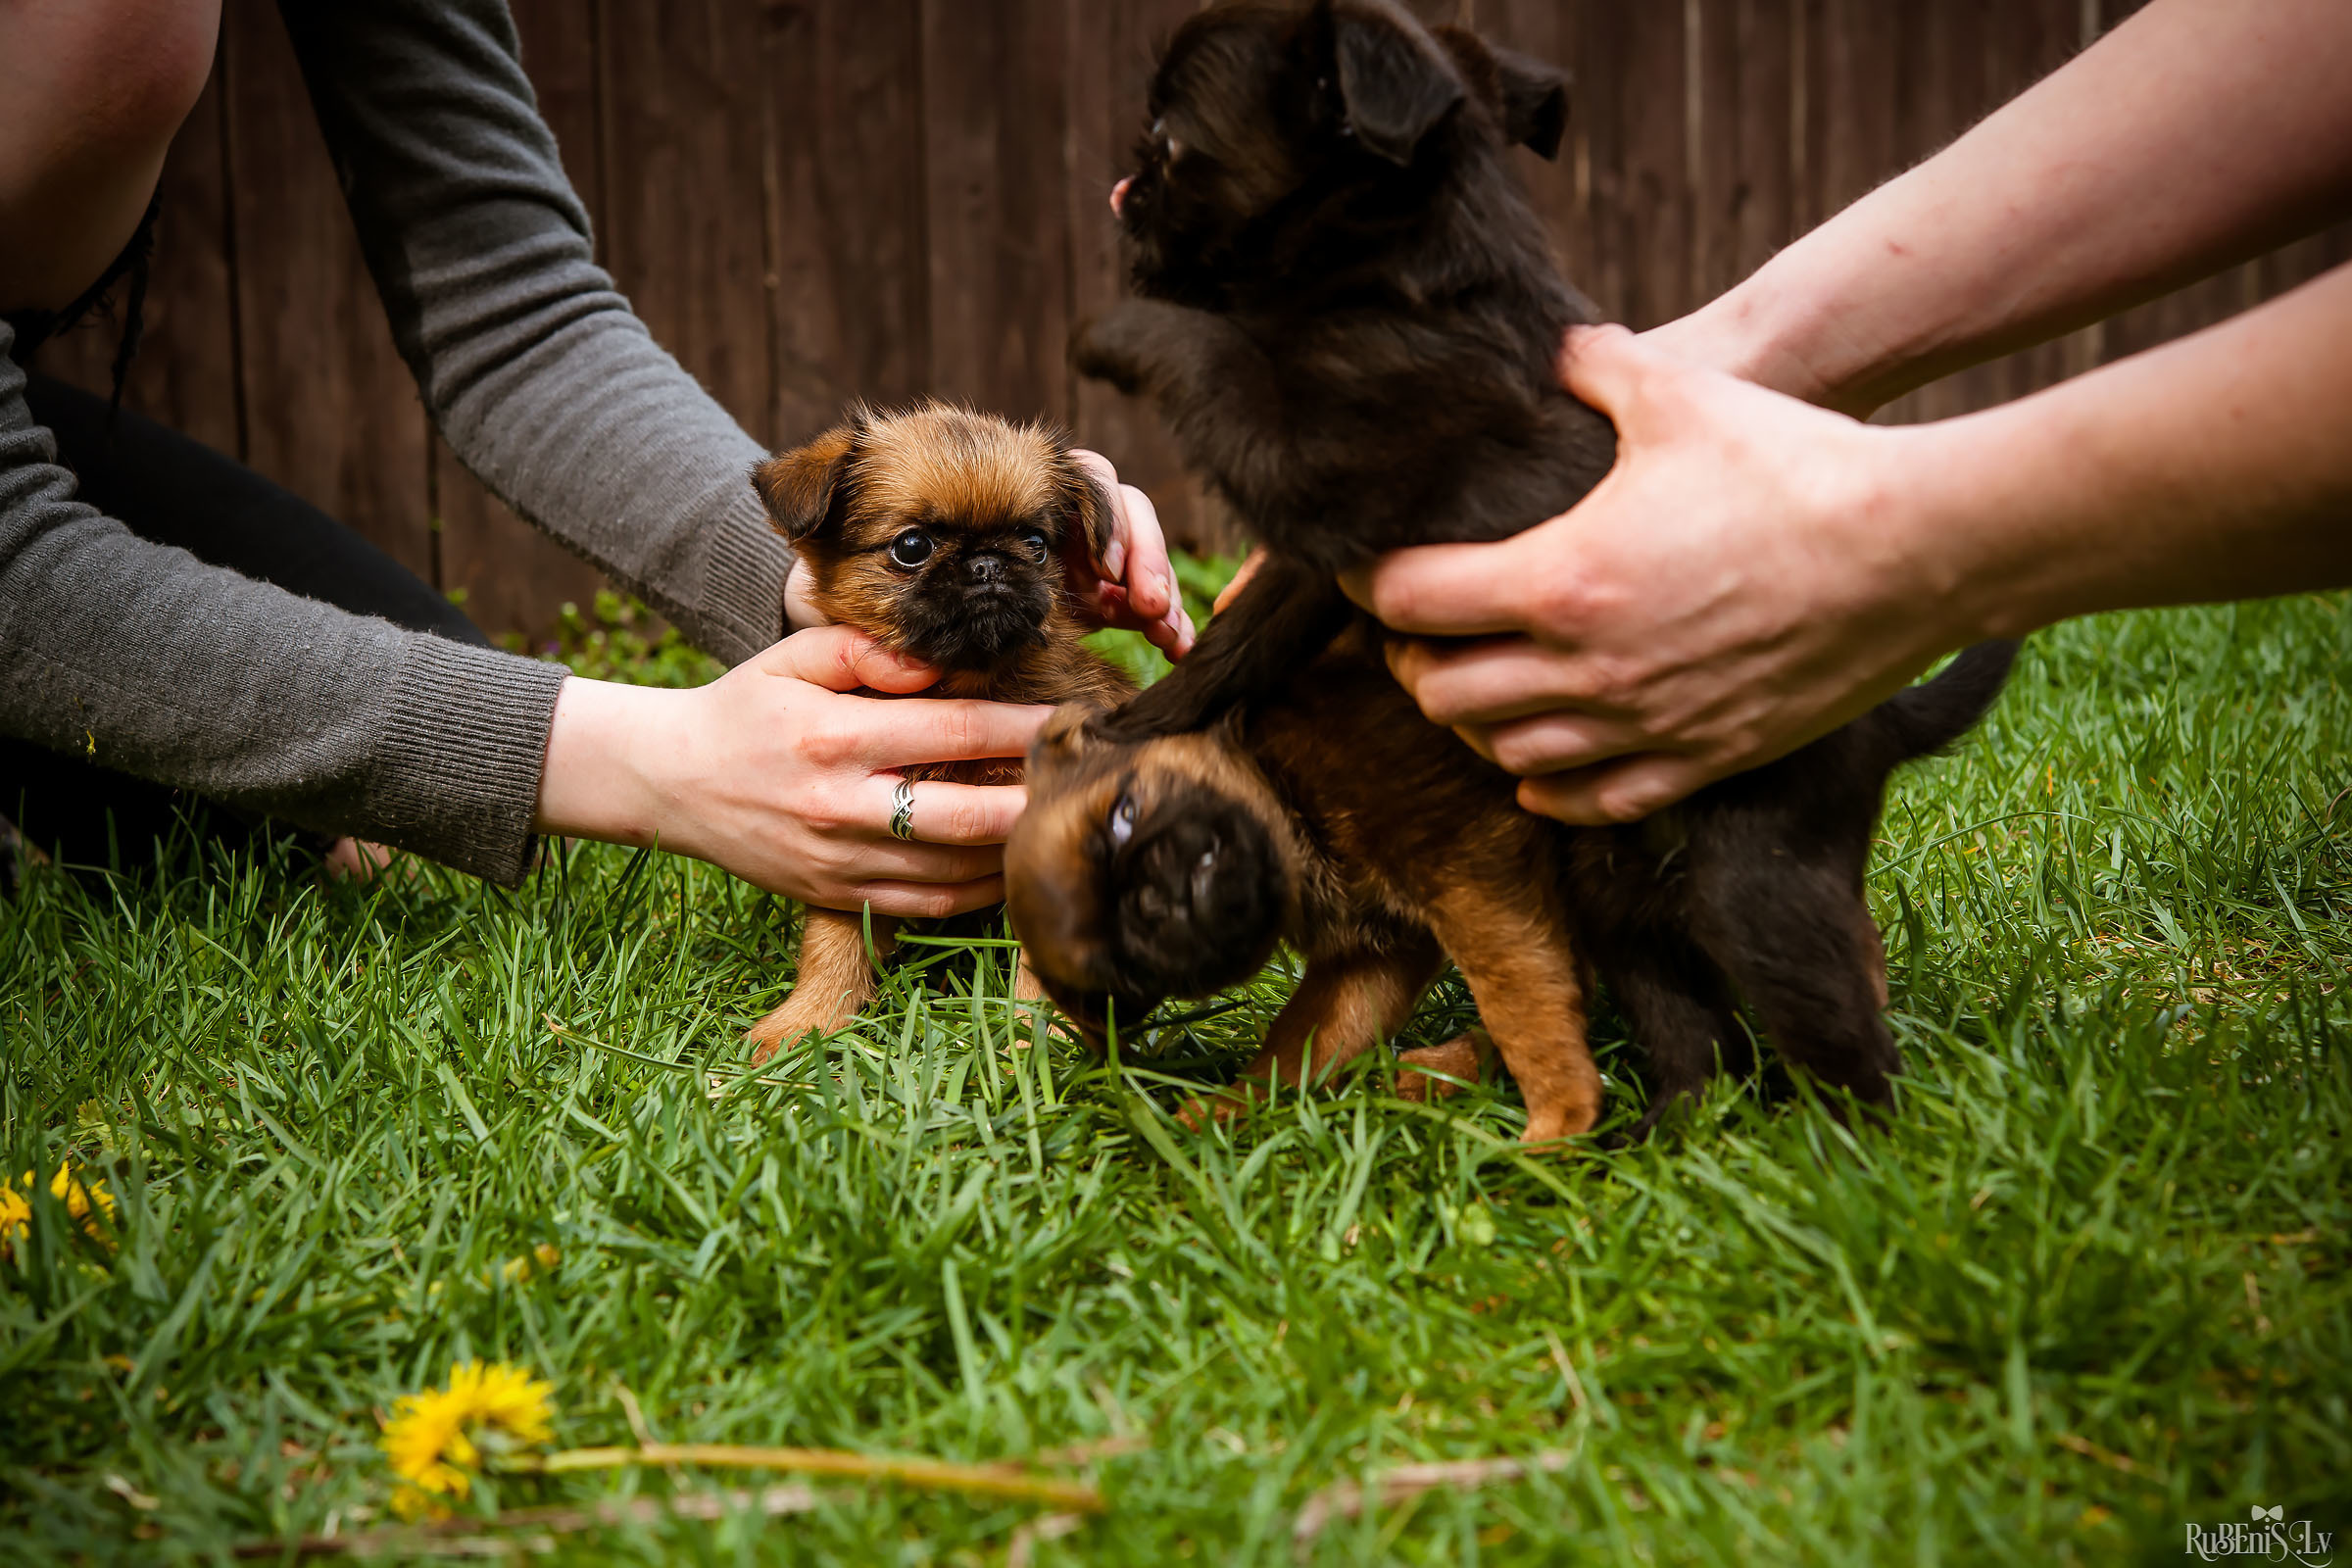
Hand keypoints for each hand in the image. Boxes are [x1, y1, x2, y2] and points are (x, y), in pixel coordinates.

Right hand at [536, 626, 1054, 915]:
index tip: (1071, 719)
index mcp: (834, 737)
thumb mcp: (794, 658)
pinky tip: (1011, 866)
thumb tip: (938, 664)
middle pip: (966, 816)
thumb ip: (867, 650)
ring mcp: (839, 861)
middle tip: (1085, 785)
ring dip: (1014, 852)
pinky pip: (927, 907)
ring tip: (1059, 824)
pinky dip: (978, 892)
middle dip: (1035, 802)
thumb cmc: (744, 710)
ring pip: (954, 873)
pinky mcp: (836, 898)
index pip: (952, 731)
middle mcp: (840, 806)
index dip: (1021, 728)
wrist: (670, 782)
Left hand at [781, 451, 1196, 658]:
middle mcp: (1031, 493)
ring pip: (1133, 538)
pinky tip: (1172, 646)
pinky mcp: (1083, 581)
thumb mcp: (827, 534)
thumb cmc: (842, 563)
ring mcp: (1062, 537)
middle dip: (1139, 548)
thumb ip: (823, 499)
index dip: (1091, 515)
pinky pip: (1135, 586)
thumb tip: (793, 497)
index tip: (1098, 574)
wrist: (856, 613)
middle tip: (1143, 603)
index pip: (1059, 467)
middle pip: (1112, 495)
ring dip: (1157, 579)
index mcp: (982, 464)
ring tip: (1166, 630)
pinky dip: (1160, 613)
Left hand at [1345, 325, 1971, 825]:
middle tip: (1424, 630)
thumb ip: (1599, 369)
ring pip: (1507, 756)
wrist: (1918, 548)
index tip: (1365, 569)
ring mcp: (1644, 724)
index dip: (1369, 585)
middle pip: (1443, 693)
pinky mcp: (1702, 759)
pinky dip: (1549, 787)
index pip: (1411, 601)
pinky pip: (1594, 801)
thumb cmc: (1796, 463)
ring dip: (1477, 723)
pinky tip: (1539, 766)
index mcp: (1560, 579)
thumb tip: (1559, 349)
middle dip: (1416, 661)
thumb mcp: (1682, 394)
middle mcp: (1587, 668)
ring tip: (1483, 683)